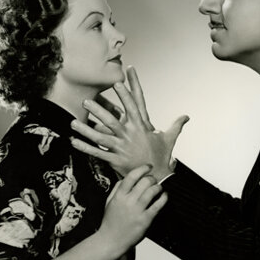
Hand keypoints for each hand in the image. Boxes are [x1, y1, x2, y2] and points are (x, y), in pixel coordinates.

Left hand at [71, 67, 188, 181]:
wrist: (157, 179)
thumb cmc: (162, 158)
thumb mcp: (169, 139)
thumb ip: (176, 125)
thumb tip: (186, 116)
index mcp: (141, 127)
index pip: (132, 106)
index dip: (126, 93)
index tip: (118, 81)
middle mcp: (130, 136)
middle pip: (112, 121)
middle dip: (99, 111)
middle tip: (86, 101)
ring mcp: (121, 148)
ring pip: (101, 137)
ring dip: (86, 130)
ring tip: (73, 122)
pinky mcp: (115, 160)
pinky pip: (97, 153)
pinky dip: (85, 148)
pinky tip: (73, 142)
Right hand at [99, 165, 167, 254]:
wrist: (111, 241)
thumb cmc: (110, 222)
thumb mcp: (109, 202)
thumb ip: (117, 189)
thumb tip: (126, 178)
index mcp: (119, 196)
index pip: (132, 176)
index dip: (142, 169)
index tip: (148, 167)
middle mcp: (128, 201)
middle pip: (144, 182)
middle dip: (152, 178)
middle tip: (153, 180)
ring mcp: (137, 210)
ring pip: (152, 191)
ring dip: (158, 187)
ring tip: (159, 188)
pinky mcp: (145, 219)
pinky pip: (158, 205)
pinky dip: (163, 198)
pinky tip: (164, 196)